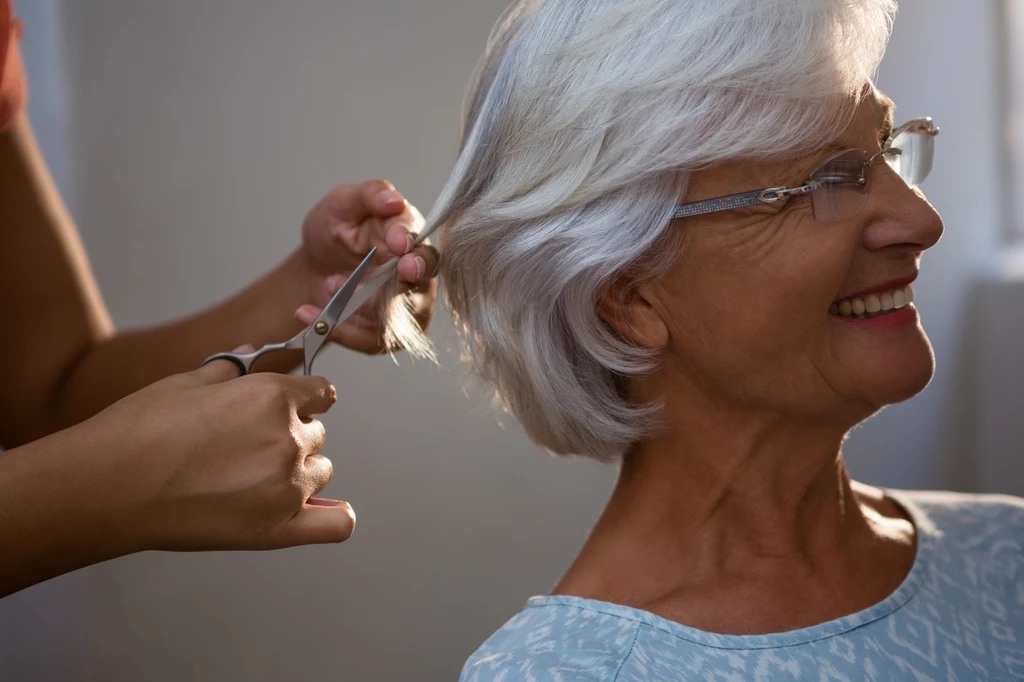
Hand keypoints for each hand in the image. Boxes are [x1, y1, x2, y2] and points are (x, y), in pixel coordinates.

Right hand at [73, 354, 354, 551]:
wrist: (105, 488)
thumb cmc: (138, 433)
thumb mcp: (188, 382)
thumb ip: (234, 371)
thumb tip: (254, 359)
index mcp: (272, 397)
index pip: (322, 394)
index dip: (303, 400)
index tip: (288, 409)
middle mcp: (288, 439)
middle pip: (318, 434)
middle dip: (291, 436)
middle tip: (247, 448)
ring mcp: (286, 487)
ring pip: (320, 472)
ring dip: (298, 472)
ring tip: (252, 479)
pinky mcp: (276, 530)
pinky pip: (337, 524)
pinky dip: (332, 516)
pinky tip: (311, 510)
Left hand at [296, 179, 438, 353]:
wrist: (315, 267)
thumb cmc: (335, 232)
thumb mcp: (341, 204)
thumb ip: (368, 195)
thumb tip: (394, 200)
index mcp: (408, 237)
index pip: (420, 242)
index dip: (410, 243)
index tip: (398, 242)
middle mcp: (415, 273)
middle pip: (424, 281)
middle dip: (411, 278)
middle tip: (399, 273)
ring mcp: (406, 306)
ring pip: (400, 316)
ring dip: (361, 305)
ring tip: (330, 286)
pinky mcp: (389, 334)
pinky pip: (372, 341)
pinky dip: (340, 330)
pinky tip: (310, 313)